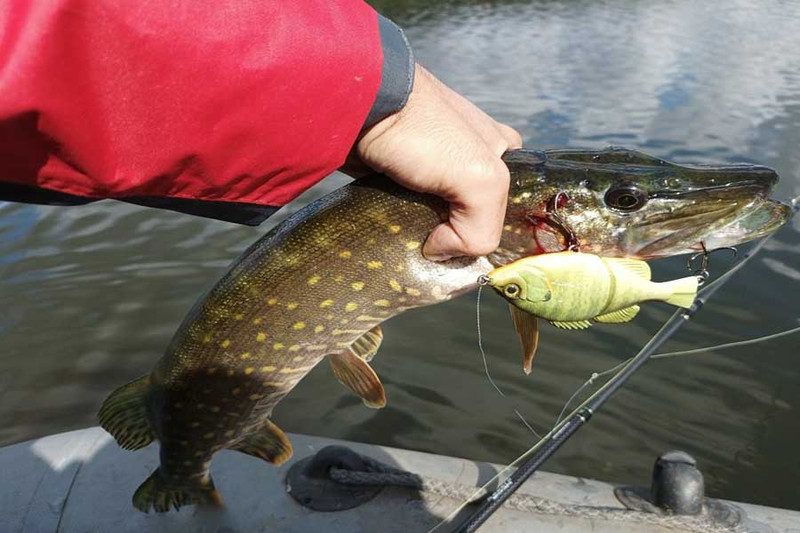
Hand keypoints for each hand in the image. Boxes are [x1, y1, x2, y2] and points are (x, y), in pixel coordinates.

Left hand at [354, 64, 521, 260]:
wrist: (360, 106)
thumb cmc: (426, 131)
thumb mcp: (481, 179)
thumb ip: (481, 228)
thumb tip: (439, 251)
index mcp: (501, 153)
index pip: (509, 208)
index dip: (491, 230)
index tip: (469, 242)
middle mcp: (468, 158)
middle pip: (470, 216)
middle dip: (455, 233)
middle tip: (436, 243)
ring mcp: (430, 167)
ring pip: (435, 217)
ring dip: (423, 231)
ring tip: (409, 236)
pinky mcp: (394, 175)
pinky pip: (403, 210)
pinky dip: (398, 222)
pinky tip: (391, 228)